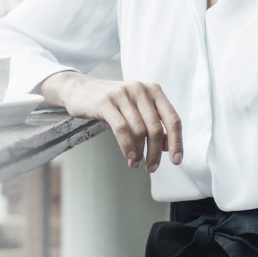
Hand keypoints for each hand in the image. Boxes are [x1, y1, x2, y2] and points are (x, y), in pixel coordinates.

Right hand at [41, 72, 182, 171]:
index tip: (176, 160)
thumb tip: (168, 147)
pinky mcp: (106, 102)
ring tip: (135, 162)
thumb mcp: (136, 108)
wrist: (81, 89)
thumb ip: (153, 123)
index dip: (177, 142)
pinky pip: (122, 129)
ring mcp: (123, 94)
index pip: (172, 119)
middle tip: (151, 167)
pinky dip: (127, 146)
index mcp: (154, 90)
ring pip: (139, 131)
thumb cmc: (112, 102)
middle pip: (156, 128)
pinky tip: (128, 156)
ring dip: (139, 152)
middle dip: (155, 152)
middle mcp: (141, 89)